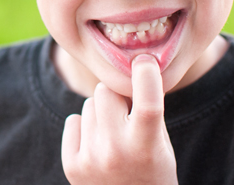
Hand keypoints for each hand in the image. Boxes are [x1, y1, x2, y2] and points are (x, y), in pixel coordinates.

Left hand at [61, 55, 177, 184]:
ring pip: (89, 105)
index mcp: (146, 146)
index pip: (147, 101)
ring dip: (101, 112)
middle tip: (126, 114)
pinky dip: (85, 128)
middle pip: (105, 91)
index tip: (145, 61)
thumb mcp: (161, 144)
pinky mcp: (72, 165)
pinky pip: (74, 121)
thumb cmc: (153, 172)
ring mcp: (91, 159)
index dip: (146, 74)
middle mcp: (116, 151)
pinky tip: (97, 146)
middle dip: (116, 95)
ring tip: (114, 137)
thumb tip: (135, 64)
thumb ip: (148, 108)